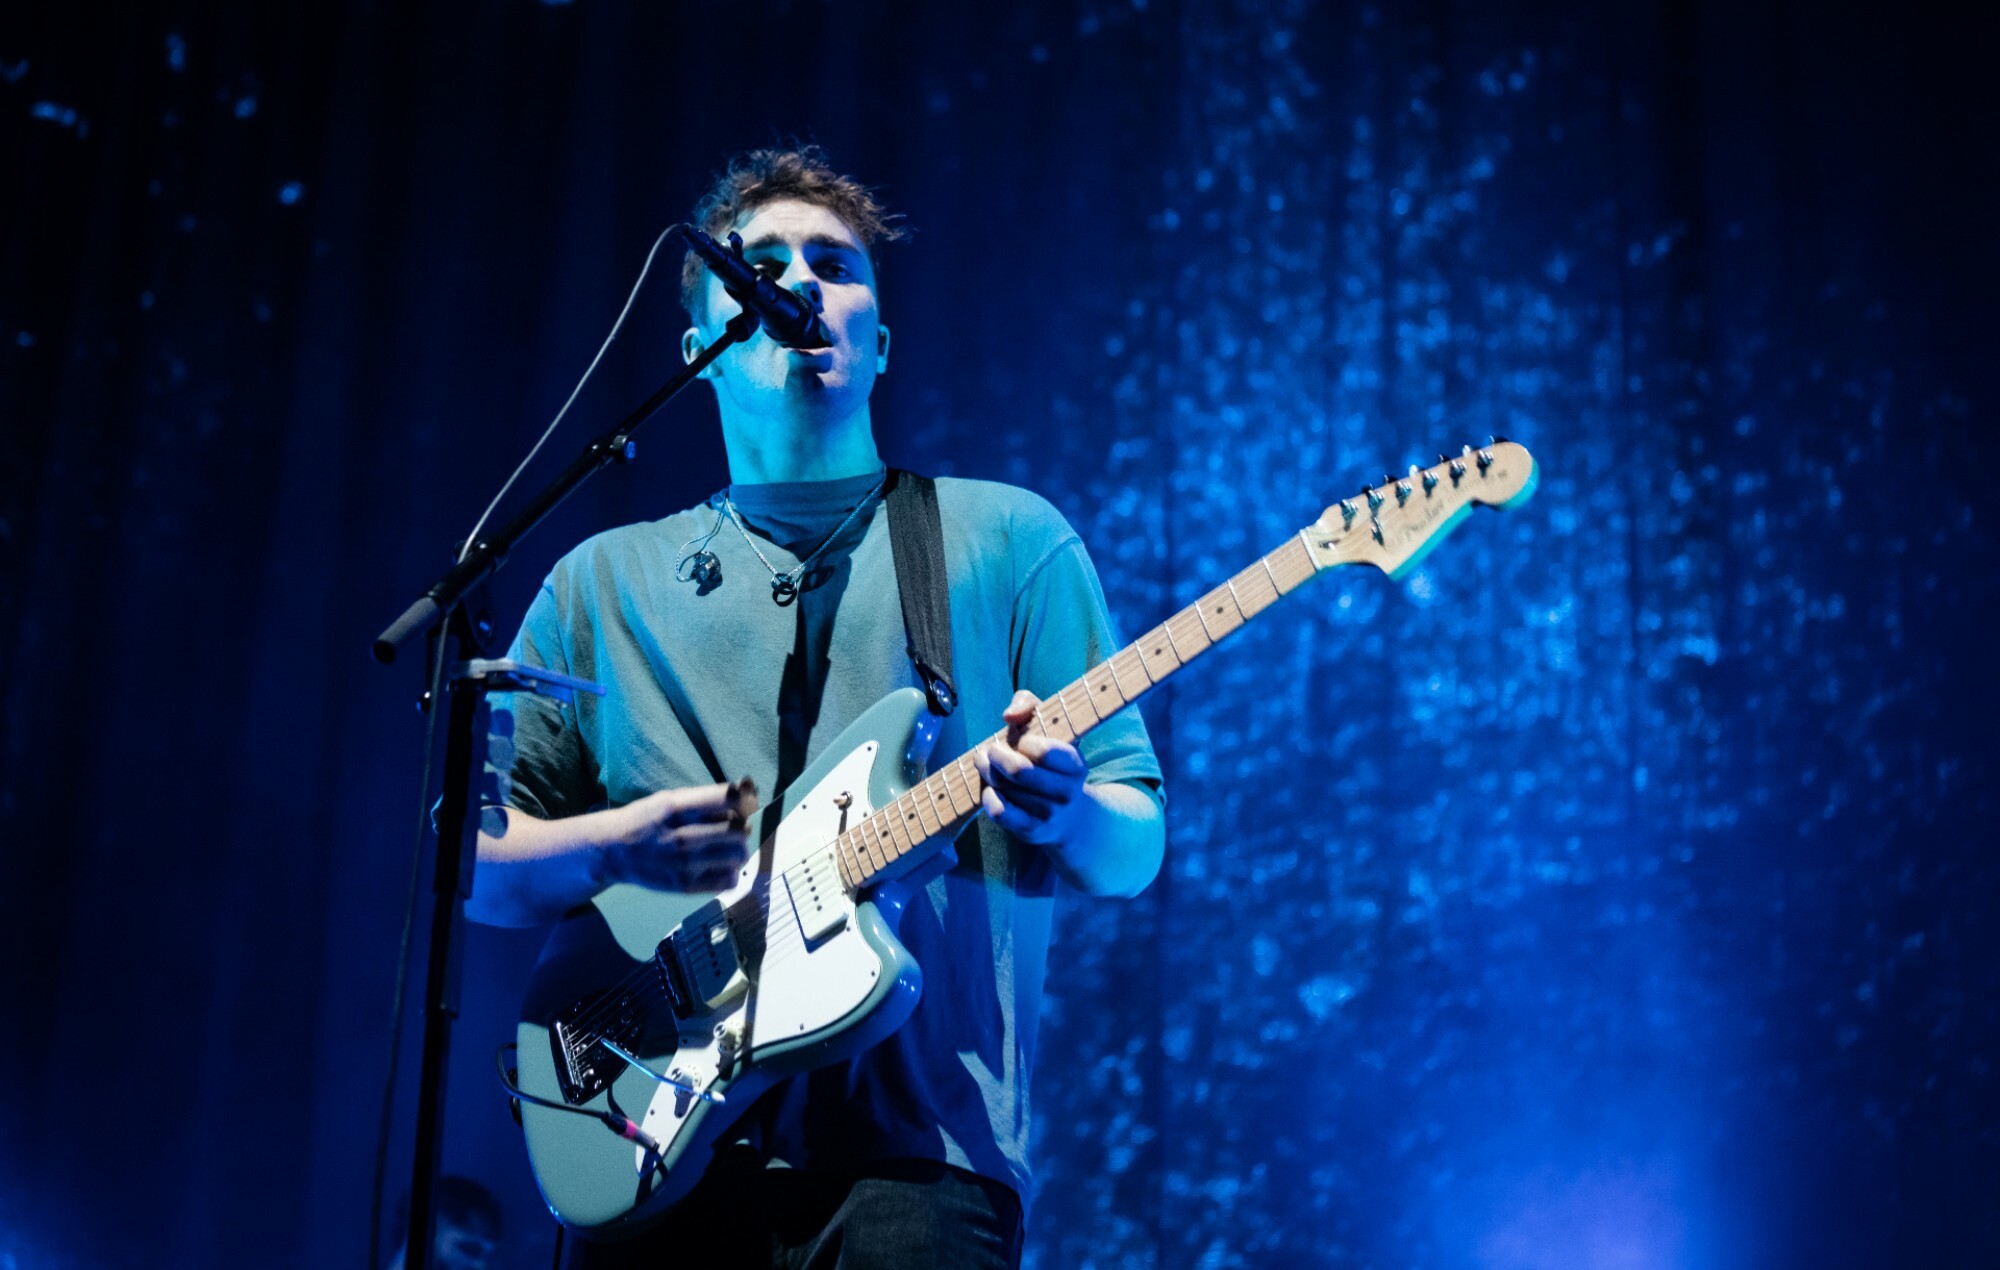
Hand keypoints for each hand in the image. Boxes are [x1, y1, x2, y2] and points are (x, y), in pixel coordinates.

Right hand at [597, 779, 757, 892]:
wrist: (612, 851)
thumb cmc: (647, 819)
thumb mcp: (669, 799)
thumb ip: (706, 799)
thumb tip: (749, 793)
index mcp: (675, 807)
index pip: (728, 799)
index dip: (746, 799)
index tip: (747, 801)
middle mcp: (681, 836)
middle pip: (738, 829)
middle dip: (743, 825)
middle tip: (735, 826)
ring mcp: (683, 863)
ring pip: (737, 855)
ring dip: (740, 848)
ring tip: (729, 846)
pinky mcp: (685, 886)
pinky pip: (728, 880)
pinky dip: (732, 871)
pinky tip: (722, 864)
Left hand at [972, 691, 1088, 845]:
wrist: (1071, 817)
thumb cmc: (1052, 761)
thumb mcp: (1049, 726)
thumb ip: (1028, 704)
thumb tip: (1008, 716)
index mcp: (1076, 765)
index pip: (1045, 752)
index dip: (1024, 741)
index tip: (1017, 738)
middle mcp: (1066, 792)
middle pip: (1018, 772)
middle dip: (996, 756)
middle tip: (989, 750)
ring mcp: (1049, 815)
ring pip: (1005, 789)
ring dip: (988, 772)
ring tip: (984, 763)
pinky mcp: (1031, 831)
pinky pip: (999, 812)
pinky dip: (988, 796)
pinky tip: (989, 787)